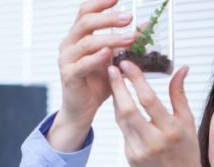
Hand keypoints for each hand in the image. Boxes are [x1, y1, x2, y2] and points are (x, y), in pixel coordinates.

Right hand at [48, 0, 136, 150]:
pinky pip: (82, 64)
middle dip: (108, 18)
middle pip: (85, 22)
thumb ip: (125, 43)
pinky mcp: (69, 76)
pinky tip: (108, 54)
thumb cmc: (96, 84)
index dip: (100, 2)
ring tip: (129, 38)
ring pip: (86, 42)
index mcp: (78, 37)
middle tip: (128, 18)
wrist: (82, 110)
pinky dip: (96, 58)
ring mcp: (67, 60)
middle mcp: (69, 44)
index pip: (86, 11)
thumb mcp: (114, 60)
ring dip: (110, 38)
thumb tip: (146, 27)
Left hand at [108, 60, 211, 166]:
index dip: (135, 79)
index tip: (127, 63)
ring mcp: (139, 151)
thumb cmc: (187, 153)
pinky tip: (121, 105)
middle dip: (117, 86)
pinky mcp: (130, 158)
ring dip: (116, 99)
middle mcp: (154, 141)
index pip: (148, 99)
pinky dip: (121, 117)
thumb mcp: (188, 123)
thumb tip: (180, 69)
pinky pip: (123, 132)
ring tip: (114, 83)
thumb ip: (179, 95)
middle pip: (128, 109)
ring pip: (121, 119)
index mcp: (171, 130)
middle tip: (111, 68)